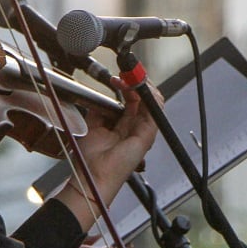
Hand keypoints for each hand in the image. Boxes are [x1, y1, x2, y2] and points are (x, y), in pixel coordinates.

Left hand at [55, 87, 160, 231]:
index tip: (117, 77)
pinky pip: (155, 110)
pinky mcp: (147, 134)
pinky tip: (136, 87)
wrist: (93, 174)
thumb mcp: (92, 124)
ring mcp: (143, 130)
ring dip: (142, 85)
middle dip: (136, 81)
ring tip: (130, 78)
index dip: (126, 86)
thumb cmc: (91, 158)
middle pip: (144, 98)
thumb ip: (100, 109)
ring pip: (152, 101)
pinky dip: (148, 95)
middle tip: (125, 73)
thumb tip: (103, 94)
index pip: (132, 99)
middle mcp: (135, 127)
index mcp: (123, 125)